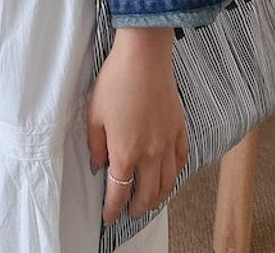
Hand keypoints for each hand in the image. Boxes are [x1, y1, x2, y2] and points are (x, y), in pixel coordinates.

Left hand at [85, 28, 187, 225]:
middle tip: (130, 212)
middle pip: (147, 194)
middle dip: (138, 208)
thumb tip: (99, 164)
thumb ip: (95, 145)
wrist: (144, 57)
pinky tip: (170, 175)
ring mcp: (167, 143)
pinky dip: (175, 174)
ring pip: (168, 183)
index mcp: (125, 152)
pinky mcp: (179, 129)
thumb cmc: (116, 81)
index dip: (113, 209)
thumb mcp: (94, 114)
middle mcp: (150, 154)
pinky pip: (181, 161)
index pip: (119, 192)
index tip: (109, 216)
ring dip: (158, 197)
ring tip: (150, 201)